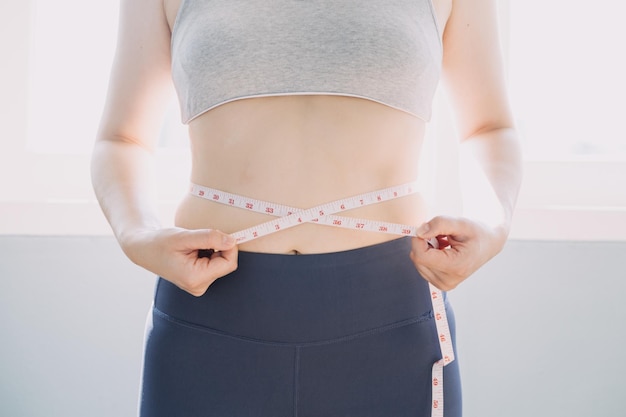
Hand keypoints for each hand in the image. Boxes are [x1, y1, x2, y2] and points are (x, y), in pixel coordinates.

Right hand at [121, 227, 238, 295]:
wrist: (144, 249)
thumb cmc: (160, 242)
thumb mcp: (184, 237)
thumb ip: (209, 238)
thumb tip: (232, 241)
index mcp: (195, 278)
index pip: (229, 263)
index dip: (229, 246)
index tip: (220, 234)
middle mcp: (198, 286)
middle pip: (226, 264)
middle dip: (218, 248)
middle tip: (199, 239)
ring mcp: (198, 285)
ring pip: (220, 263)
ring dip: (212, 250)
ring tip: (192, 246)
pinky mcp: (198, 281)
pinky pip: (213, 265)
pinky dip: (208, 254)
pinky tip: (192, 251)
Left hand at [410, 216, 506, 290]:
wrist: (488, 245)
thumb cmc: (477, 233)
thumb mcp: (461, 223)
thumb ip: (439, 224)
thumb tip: (418, 232)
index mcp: (455, 267)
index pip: (421, 256)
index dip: (418, 239)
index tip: (428, 227)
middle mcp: (448, 280)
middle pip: (417, 259)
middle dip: (424, 242)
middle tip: (440, 235)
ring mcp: (443, 284)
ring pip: (417, 262)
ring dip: (426, 248)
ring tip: (444, 242)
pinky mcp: (440, 284)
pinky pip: (422, 266)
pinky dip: (428, 254)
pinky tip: (442, 249)